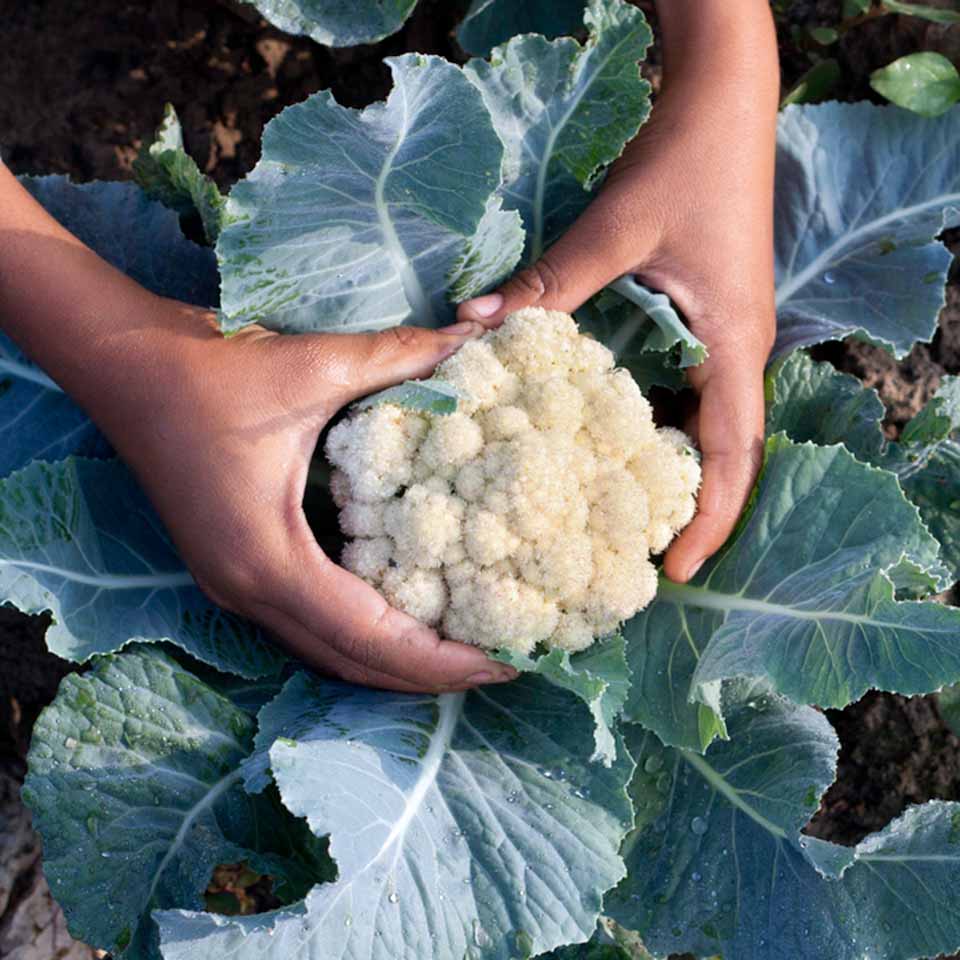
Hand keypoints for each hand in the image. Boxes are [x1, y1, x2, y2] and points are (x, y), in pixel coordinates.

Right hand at [98, 300, 518, 691]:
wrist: (122, 362)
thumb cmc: (211, 367)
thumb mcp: (315, 365)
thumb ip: (400, 359)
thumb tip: (473, 340)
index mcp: (268, 557)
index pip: (370, 637)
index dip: (440, 660)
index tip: (506, 664)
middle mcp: (247, 589)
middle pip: (351, 662)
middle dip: (427, 674)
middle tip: (500, 664)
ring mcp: (233, 584)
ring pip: (326, 651)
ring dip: (392, 662)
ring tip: (461, 651)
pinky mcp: (231, 568)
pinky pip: (307, 623)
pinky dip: (360, 633)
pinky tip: (402, 615)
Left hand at [458, 0, 778, 582]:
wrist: (723, 99)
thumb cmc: (685, 159)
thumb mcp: (616, 228)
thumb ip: (550, 283)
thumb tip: (471, 326)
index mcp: (734, 342)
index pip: (733, 454)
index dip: (708, 521)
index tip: (672, 573)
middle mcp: (735, 351)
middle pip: (721, 454)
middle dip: (685, 511)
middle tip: (627, 560)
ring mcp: (721, 336)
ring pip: (701, 425)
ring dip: (664, 473)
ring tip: (610, 519)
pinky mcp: (700, 318)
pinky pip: (682, 389)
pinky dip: (649, 425)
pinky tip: (602, 442)